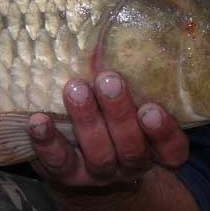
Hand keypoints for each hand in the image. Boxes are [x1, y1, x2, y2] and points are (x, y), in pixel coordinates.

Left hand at [28, 71, 188, 188]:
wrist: (77, 155)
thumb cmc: (110, 115)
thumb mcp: (128, 100)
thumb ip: (130, 81)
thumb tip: (113, 36)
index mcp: (153, 149)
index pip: (172, 149)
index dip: (164, 132)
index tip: (151, 109)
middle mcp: (130, 164)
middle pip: (131, 149)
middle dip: (119, 114)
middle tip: (108, 80)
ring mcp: (98, 173)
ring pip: (100, 156)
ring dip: (87, 121)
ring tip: (76, 89)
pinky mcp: (66, 174)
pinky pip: (59, 162)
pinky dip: (48, 142)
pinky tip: (38, 121)